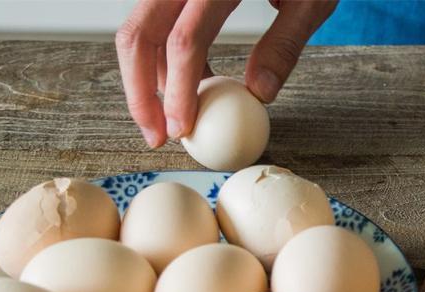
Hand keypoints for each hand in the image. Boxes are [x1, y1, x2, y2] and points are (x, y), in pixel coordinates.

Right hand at [115, 0, 336, 147]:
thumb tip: (259, 93)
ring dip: (147, 79)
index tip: (182, 130)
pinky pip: (156, 25)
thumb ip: (285, 42)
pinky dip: (164, 60)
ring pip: (140, 31)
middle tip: (156, 135)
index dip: (178, 92)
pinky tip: (188, 85)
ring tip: (174, 116)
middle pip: (139, 35)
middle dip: (140, 93)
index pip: (184, 41)